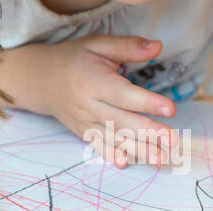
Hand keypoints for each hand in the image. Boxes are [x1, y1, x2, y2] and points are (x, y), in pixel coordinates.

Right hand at [32, 34, 176, 167]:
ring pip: (113, 138)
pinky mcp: (82, 132)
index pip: (123, 94)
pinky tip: (125, 164)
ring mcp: (84, 122)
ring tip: (159, 159)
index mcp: (93, 81)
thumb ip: (127, 46)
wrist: (40, 80)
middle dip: (148, 133)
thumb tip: (157, 46)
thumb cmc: (73, 59)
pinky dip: (110, 155)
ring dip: (137, 150)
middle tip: (172, 140)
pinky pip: (97, 146)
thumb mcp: (98, 44)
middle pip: (121, 121)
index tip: (171, 109)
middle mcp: (88, 105)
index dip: (147, 102)